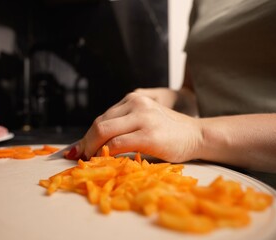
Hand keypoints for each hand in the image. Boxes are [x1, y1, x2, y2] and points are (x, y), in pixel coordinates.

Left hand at [74, 92, 202, 161]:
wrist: (198, 136)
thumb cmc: (169, 133)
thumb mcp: (143, 121)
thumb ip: (122, 127)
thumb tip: (90, 144)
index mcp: (133, 98)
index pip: (102, 118)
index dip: (87, 135)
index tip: (77, 149)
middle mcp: (136, 103)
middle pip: (99, 124)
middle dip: (86, 142)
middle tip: (81, 157)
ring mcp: (143, 118)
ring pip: (104, 132)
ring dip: (93, 149)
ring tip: (92, 160)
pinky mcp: (149, 135)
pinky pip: (117, 144)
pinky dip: (106, 154)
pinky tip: (105, 160)